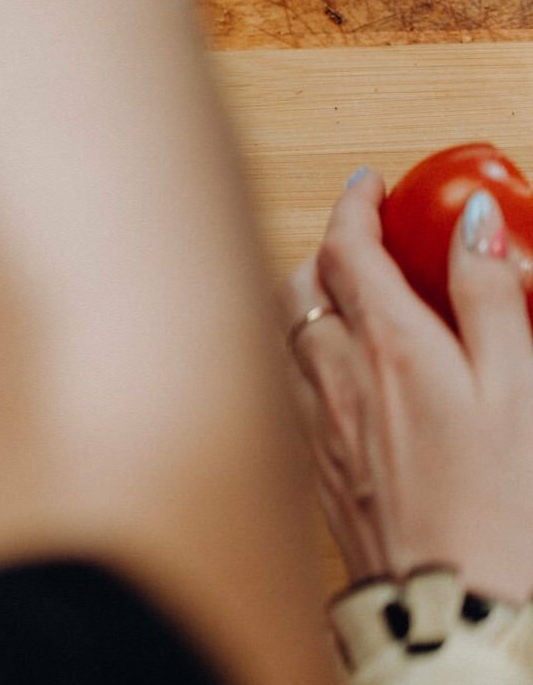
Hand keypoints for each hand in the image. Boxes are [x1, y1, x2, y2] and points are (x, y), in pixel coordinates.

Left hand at [285, 169, 532, 598]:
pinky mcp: (314, 467)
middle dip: (325, 250)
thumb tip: (472, 225)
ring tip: (348, 301)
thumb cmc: (500, 507)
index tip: (371, 184)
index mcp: (388, 346)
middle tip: (363, 241)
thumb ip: (492, 298)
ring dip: (308, 301)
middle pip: (300, 284)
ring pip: (285, 334)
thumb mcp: (521, 386)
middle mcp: (334, 377)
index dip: (356, 205)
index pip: (347, 247)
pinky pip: (287, 387)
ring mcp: (315, 423)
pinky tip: (336, 377)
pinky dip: (303, 357)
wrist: (452, 610)